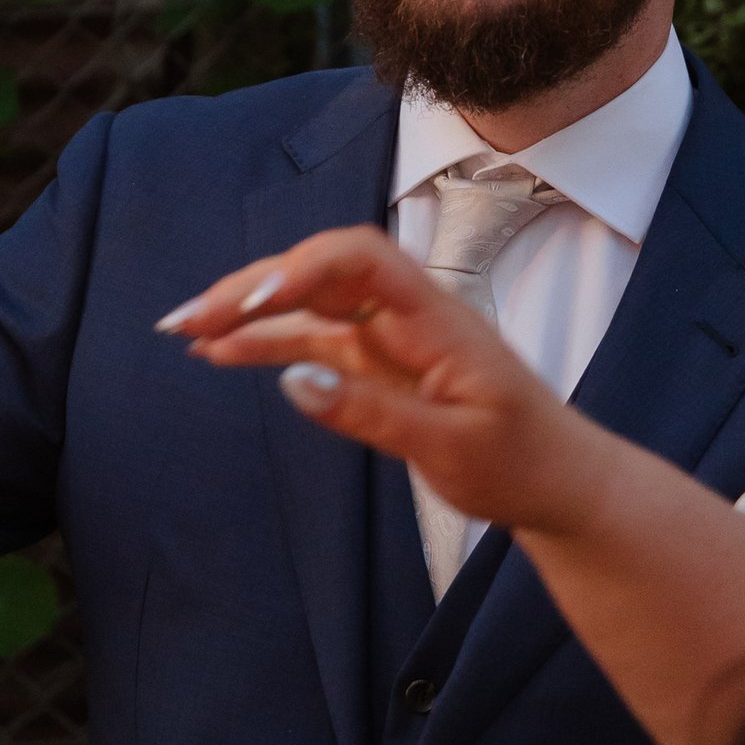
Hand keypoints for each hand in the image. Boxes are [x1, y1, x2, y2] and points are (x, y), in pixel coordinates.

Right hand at [164, 223, 615, 541]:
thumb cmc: (520, 463)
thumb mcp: (450, 449)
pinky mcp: (379, 364)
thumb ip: (372, 413)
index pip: (360, 260)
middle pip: (320, 273)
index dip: (301, 268)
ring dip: (247, 313)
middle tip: (186, 320)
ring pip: (308, 305)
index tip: (252, 304)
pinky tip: (220, 353)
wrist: (560, 483)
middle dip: (251, 288)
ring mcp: (391, 337)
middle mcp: (409, 315)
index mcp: (437, 319)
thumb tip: (293, 381)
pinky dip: (267, 344)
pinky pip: (314, 341)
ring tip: (183, 332)